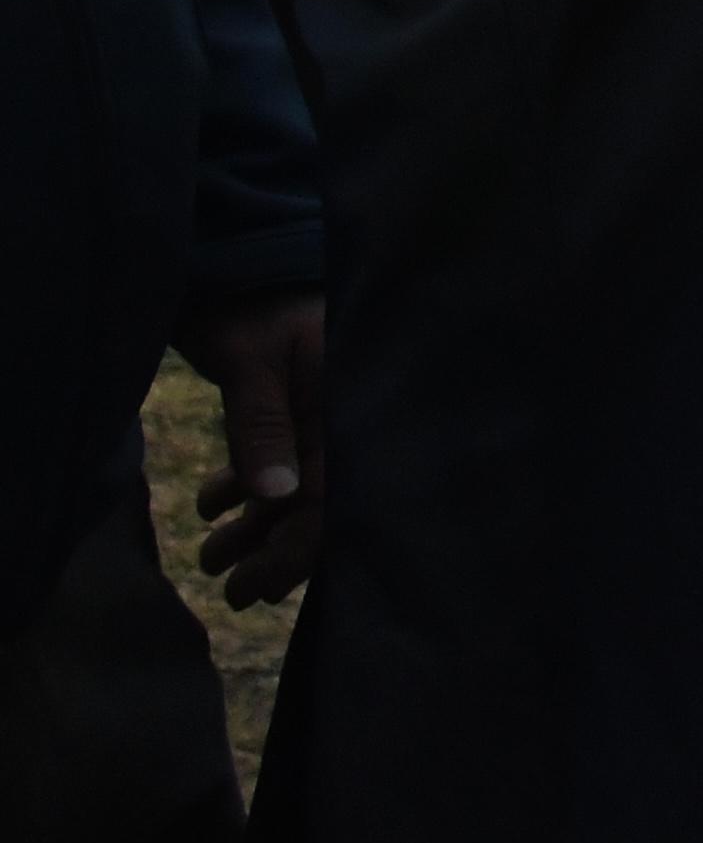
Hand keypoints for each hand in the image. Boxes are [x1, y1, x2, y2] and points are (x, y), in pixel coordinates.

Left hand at [178, 288, 323, 604]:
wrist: (236, 252)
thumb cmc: (248, 302)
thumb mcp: (251, 363)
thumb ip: (262, 426)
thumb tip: (275, 499)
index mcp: (352, 402)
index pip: (337, 496)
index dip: (299, 550)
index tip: (255, 589)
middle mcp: (347, 414)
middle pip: (322, 502)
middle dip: (274, 551)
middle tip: (228, 588)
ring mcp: (323, 410)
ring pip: (297, 486)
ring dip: (255, 527)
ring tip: (210, 556)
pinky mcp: (297, 405)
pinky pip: (279, 461)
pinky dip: (247, 489)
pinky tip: (210, 507)